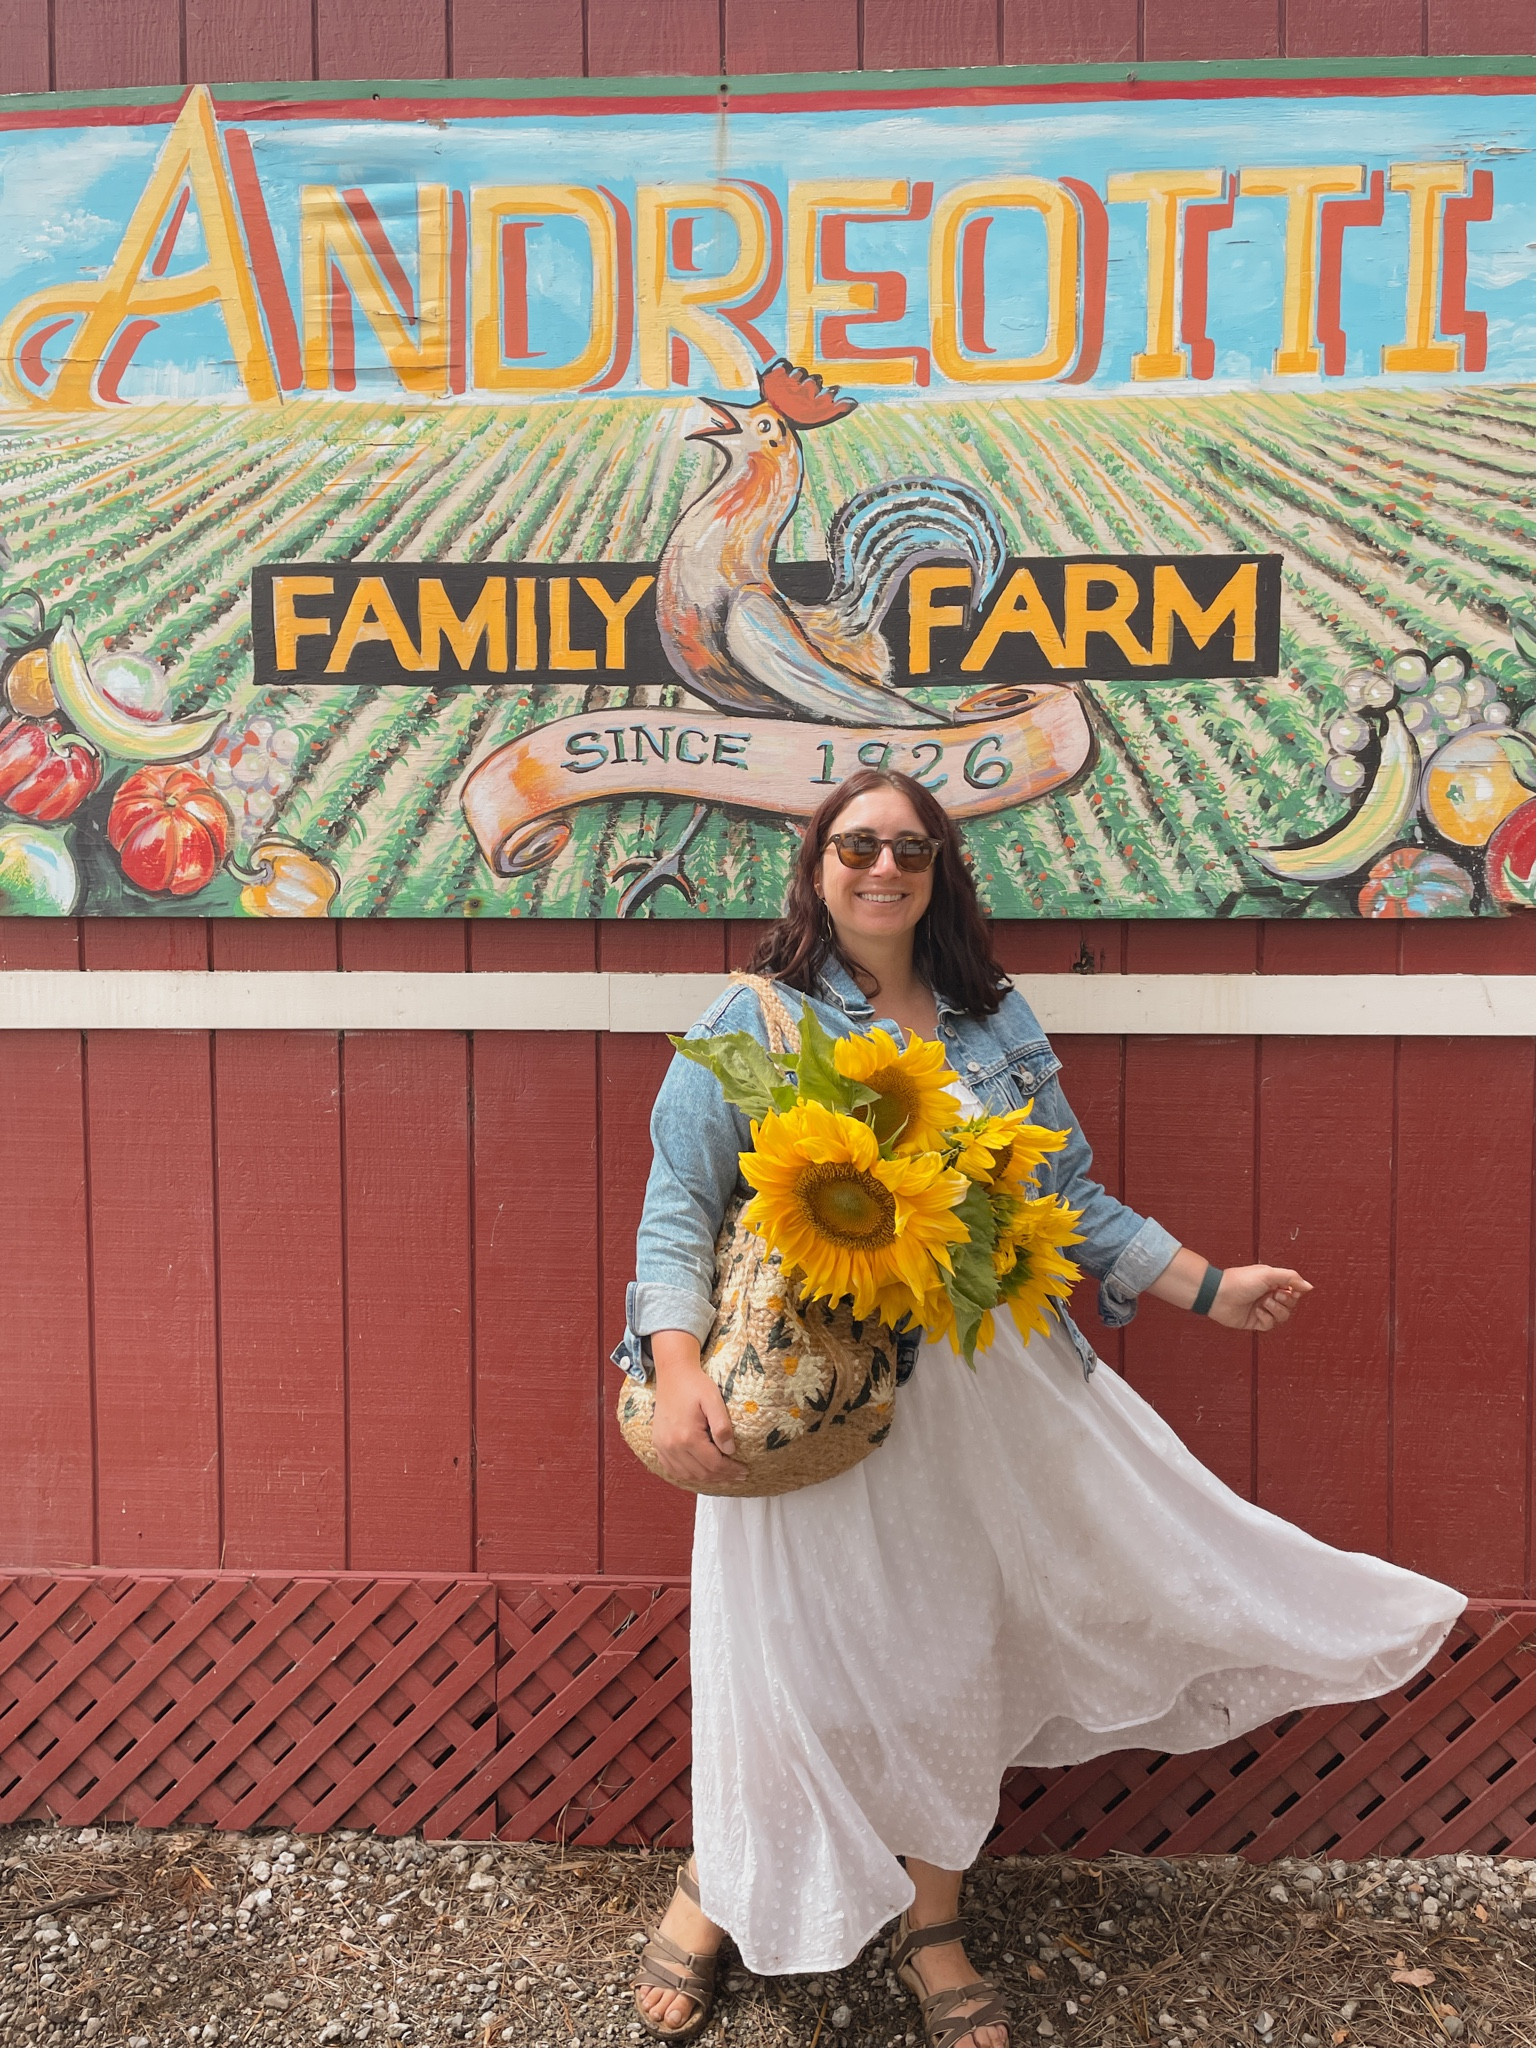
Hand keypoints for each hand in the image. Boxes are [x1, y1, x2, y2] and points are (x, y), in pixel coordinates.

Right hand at [650, 1355, 748, 1487]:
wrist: (672, 1375)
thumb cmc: (695, 1385)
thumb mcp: (713, 1399)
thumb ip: (722, 1426)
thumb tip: (730, 1451)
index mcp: (687, 1436)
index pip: (713, 1464)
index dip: (731, 1470)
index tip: (744, 1471)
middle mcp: (672, 1446)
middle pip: (701, 1473)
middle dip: (722, 1477)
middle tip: (738, 1475)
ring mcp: (662, 1447)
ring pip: (687, 1475)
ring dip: (706, 1478)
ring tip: (723, 1475)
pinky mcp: (658, 1444)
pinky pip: (673, 1469)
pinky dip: (688, 1474)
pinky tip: (701, 1471)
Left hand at [1208, 1265, 1311, 1332]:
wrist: (1218, 1295)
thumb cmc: (1240, 1281)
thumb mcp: (1268, 1274)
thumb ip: (1291, 1278)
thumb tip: (1309, 1286)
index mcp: (1272, 1282)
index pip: (1294, 1290)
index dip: (1295, 1292)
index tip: (1289, 1289)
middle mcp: (1269, 1295)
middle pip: (1291, 1304)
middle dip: (1285, 1300)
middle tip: (1273, 1295)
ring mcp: (1262, 1308)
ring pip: (1283, 1316)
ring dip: (1275, 1309)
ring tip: (1263, 1303)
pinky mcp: (1255, 1321)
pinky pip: (1269, 1325)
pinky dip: (1265, 1318)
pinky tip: (1256, 1311)